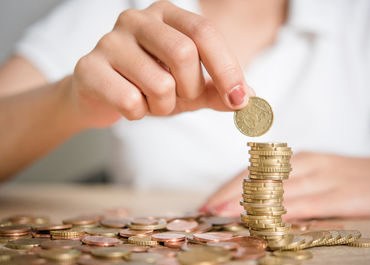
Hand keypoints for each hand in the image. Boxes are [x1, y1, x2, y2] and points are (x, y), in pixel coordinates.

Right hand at [69, 0, 251, 127]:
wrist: (100, 94)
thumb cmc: (149, 84)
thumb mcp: (189, 86)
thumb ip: (217, 90)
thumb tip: (250, 99)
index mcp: (167, 14)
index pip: (205, 32)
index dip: (227, 68)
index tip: (241, 99)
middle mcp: (137, 19)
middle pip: (183, 53)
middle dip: (190, 89)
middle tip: (179, 98)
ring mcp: (109, 41)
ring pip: (159, 83)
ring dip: (163, 106)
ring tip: (150, 101)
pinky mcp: (88, 68)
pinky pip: (130, 101)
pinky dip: (138, 114)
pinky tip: (129, 105)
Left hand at [199, 152, 369, 218]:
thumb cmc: (352, 178)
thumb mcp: (316, 176)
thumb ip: (289, 187)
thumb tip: (256, 203)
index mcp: (296, 160)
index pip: (254, 172)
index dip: (227, 187)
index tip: (207, 202)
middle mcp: (305, 165)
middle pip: (259, 179)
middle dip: (228, 195)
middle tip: (204, 210)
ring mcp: (324, 178)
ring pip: (279, 191)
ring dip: (247, 204)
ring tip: (221, 215)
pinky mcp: (342, 195)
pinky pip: (307, 204)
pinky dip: (283, 212)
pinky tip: (266, 221)